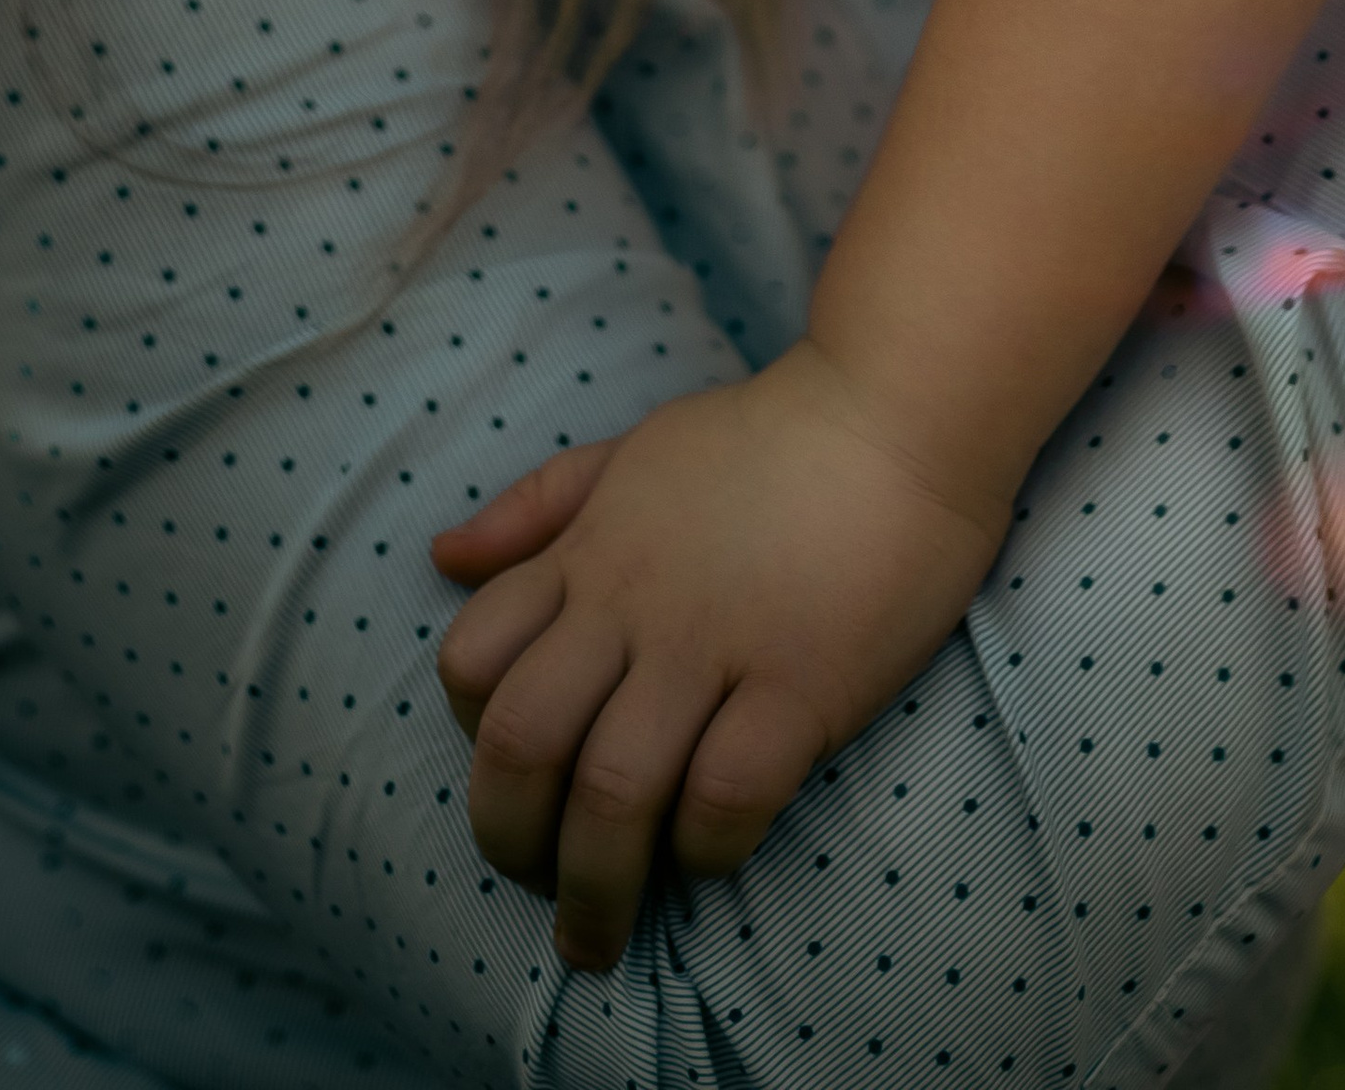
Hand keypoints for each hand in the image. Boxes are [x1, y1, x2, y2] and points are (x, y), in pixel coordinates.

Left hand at [432, 341, 1003, 967]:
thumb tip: (442, 560)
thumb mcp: (636, 451)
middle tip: (536, 889)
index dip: (471, 737)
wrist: (902, 408)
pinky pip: (725, 795)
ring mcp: (716, 644)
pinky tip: (709, 858)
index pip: (473, 661)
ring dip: (595, 886)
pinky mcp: (802, 681)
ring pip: (613, 792)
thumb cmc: (770, 435)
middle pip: (523, 745)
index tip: (512, 778)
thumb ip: (540, 505)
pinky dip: (703, 849)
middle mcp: (634, 603)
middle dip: (508, 843)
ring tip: (600, 935)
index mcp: (591, 552)